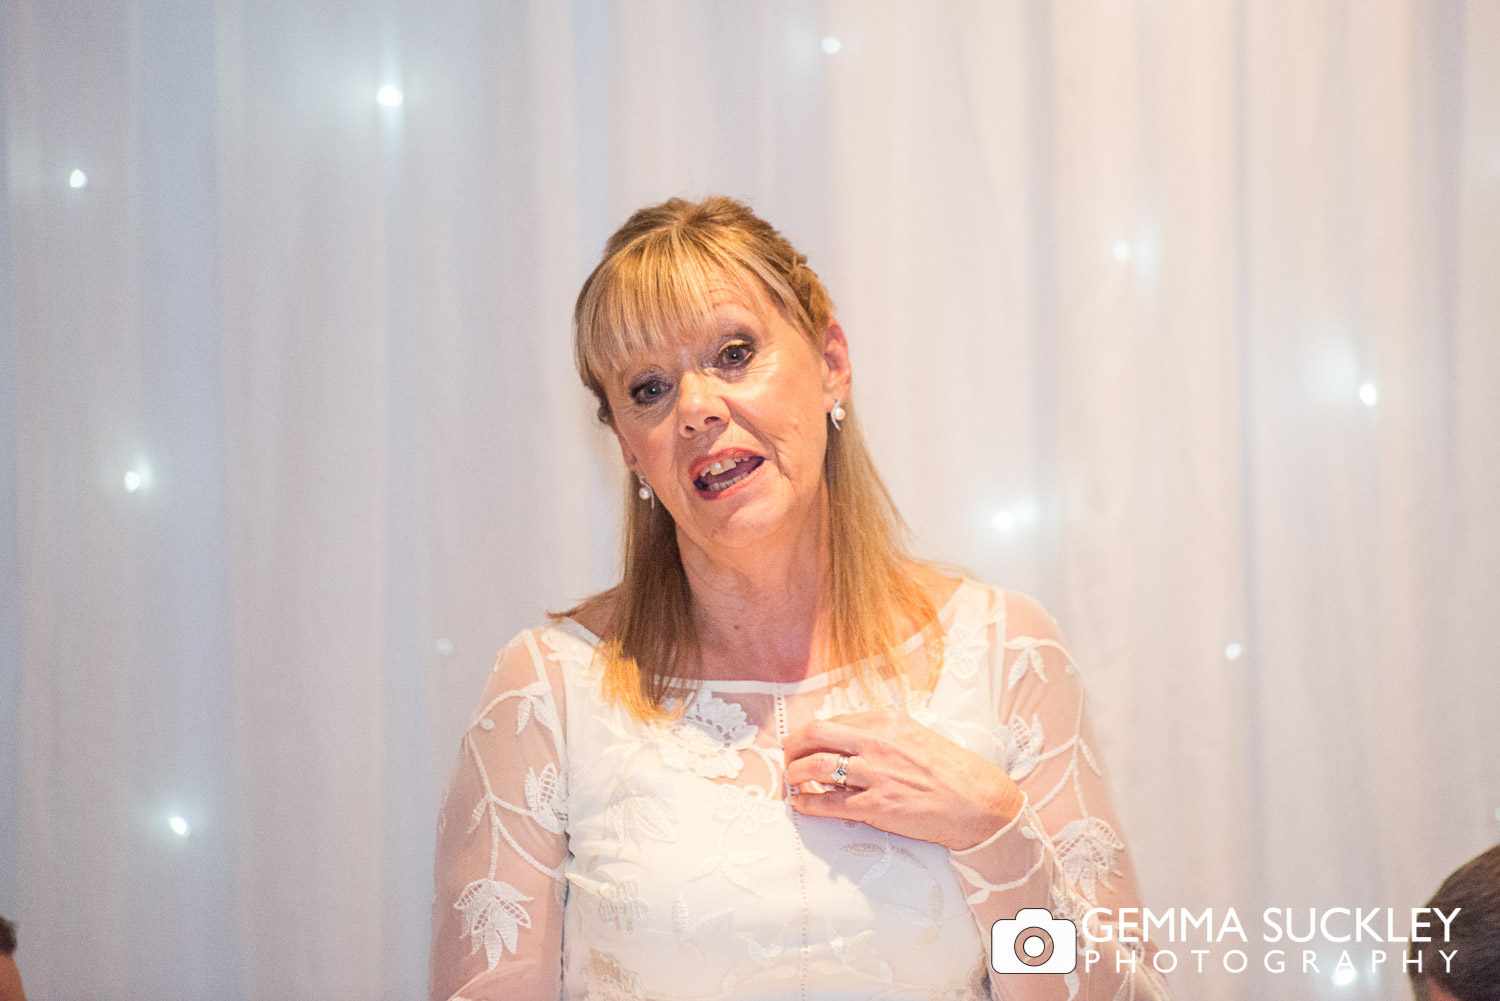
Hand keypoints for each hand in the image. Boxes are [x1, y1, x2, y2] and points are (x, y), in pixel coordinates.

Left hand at [782, 710, 1023, 850]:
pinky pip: (830, 805)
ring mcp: (877, 775)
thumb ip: (880, 732)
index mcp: (887, 720)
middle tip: (787, 756)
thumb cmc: (950, 769)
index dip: (811, 732)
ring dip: (795, 774)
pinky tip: (800, 804)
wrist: (978, 802)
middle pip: (816, 734)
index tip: (802, 741)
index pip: (834, 720)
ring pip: (817, 768)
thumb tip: (844, 738)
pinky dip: (808, 804)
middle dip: (792, 746)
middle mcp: (878, 742)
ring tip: (792, 780)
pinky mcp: (878, 807)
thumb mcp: (915, 734)